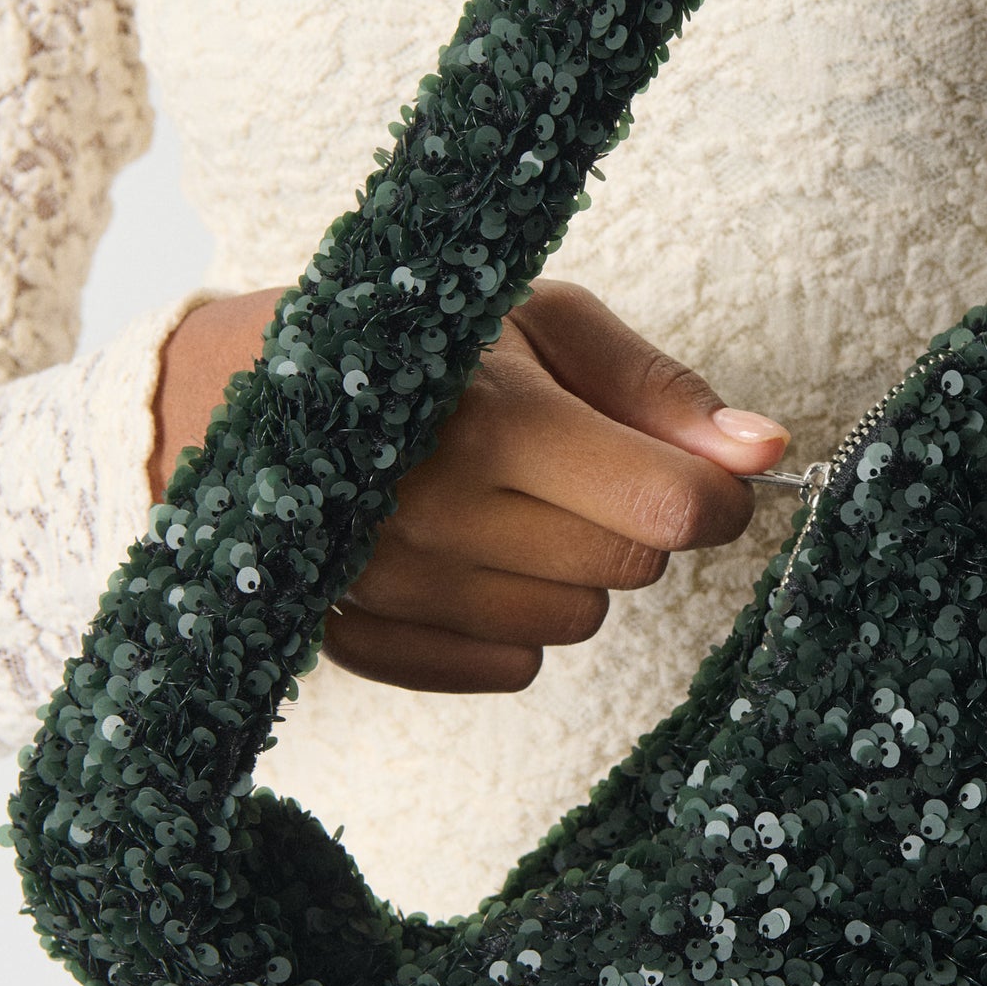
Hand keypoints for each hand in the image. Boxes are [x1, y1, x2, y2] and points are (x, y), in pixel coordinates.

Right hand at [149, 279, 788, 691]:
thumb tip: (764, 450)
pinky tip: (466, 553)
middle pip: (631, 568)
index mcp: (491, 420)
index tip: (705, 471)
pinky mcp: (361, 642)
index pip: (672, 507)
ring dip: (566, 568)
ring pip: (574, 623)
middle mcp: (436, 515)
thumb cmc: (409, 338)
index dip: (714, 494)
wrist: (222, 393)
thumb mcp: (535, 319)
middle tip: (575, 464)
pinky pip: (508, 666)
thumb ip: (656, 388)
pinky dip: (508, 620)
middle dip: (631, 519)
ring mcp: (392, 589)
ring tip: (507, 500)